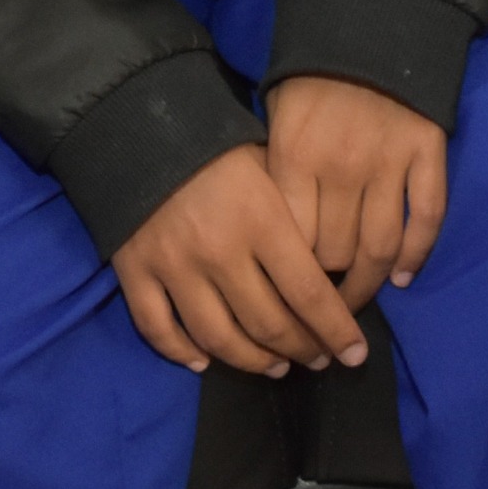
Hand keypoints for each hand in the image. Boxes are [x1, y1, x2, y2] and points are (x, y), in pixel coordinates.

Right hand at [111, 146, 368, 376]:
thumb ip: (296, 219)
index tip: (354, 354)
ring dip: (252, 362)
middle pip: (268, 324)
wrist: (141, 122)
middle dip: (302, 350)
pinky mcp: (133, 272)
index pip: (310, 294)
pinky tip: (203, 361)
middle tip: (318, 358)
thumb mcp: (271, 167)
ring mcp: (173, 267)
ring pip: (218, 338)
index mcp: (262, 221)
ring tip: (274, 366)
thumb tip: (328, 275)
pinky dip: (181, 353)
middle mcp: (220, 252)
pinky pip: (158, 329)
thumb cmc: (219, 144)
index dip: (336, 332)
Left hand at [264, 72, 447, 310]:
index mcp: (293, 156)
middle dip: (327, 283)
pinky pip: (427, 218)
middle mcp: (340, 167)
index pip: (292, 242)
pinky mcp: (428, 153)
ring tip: (358, 300)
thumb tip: (276, 236)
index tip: (286, 289)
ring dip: (369, 283)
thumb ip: (274, 172)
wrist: (369, 19)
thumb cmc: (310, 73)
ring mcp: (389, 162)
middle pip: (334, 253)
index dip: (290, 274)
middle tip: (321, 299)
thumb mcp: (274, 116)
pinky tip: (404, 277)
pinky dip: (418, 255)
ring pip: (380, 247)